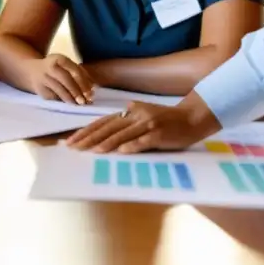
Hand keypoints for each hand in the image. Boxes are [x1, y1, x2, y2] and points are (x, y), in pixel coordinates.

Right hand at [29, 54, 95, 104]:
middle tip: (84, 102)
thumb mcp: (66, 66)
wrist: (32, 71)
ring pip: (58, 89)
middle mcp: (50, 66)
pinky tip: (68, 105)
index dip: (83, 82)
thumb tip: (93, 88)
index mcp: (59, 58)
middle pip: (65, 79)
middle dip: (76, 91)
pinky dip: (62, 102)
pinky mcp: (39, 90)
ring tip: (78, 105)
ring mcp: (43, 78)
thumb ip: (80, 74)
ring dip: (70, 99)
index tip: (91, 93)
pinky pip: (53, 97)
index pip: (74, 70)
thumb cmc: (56, 69)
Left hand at [66, 94, 220, 153]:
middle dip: (88, 138)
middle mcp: (135, 115)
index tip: (71, 140)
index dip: (86, 130)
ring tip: (92, 150)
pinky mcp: (159, 134)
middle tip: (73, 147)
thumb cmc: (166, 121)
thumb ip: (127, 125)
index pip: (102, 121)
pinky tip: (121, 152)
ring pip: (122, 134)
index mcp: (129, 112)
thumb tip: (105, 137)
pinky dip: (132, 146)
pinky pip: (143, 141)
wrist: (192, 118)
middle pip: (107, 127)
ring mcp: (147, 124)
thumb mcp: (143, 118)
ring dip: (106, 143)